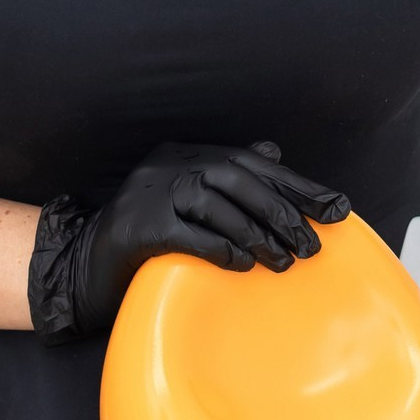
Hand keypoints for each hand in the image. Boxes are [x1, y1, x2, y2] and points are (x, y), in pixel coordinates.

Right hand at [29, 141, 350, 342]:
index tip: (337, 209)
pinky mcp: (137, 225)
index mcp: (186, 154)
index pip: (252, 163)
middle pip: (238, 179)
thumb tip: (274, 151)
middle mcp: (169, 164)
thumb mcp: (187, 202)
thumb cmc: (145, 238)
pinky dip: (221, 248)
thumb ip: (225, 177)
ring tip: (285, 264)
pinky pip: (188, 232)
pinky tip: (243, 265)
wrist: (82, 268)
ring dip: (258, 234)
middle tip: (313, 246)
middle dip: (283, 211)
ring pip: (217, 204)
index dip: (297, 185)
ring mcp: (149, 191)